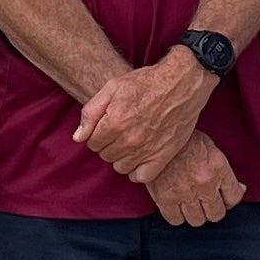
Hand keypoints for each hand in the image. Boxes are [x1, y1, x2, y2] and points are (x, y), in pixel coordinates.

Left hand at [74, 53, 216, 181]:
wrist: (182, 84)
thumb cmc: (146, 83)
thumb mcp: (113, 87)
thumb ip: (91, 112)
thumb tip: (78, 138)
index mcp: (115, 122)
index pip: (92, 143)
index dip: (97, 134)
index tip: (107, 126)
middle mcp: (130, 140)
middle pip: (106, 155)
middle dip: (108, 144)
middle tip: (120, 131)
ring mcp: (147, 150)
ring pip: (120, 167)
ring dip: (121, 156)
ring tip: (129, 142)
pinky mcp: (163, 156)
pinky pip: (141, 177)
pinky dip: (137, 171)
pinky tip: (139, 157)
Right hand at [148, 134, 244, 227]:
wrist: (157, 131)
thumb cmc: (183, 138)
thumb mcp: (210, 148)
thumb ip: (224, 171)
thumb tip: (241, 188)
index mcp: (219, 168)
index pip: (233, 198)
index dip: (229, 201)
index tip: (222, 199)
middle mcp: (205, 183)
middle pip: (216, 214)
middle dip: (212, 210)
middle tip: (205, 204)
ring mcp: (185, 192)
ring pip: (197, 220)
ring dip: (194, 214)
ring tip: (189, 205)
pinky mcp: (165, 197)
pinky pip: (175, 220)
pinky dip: (176, 216)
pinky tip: (175, 207)